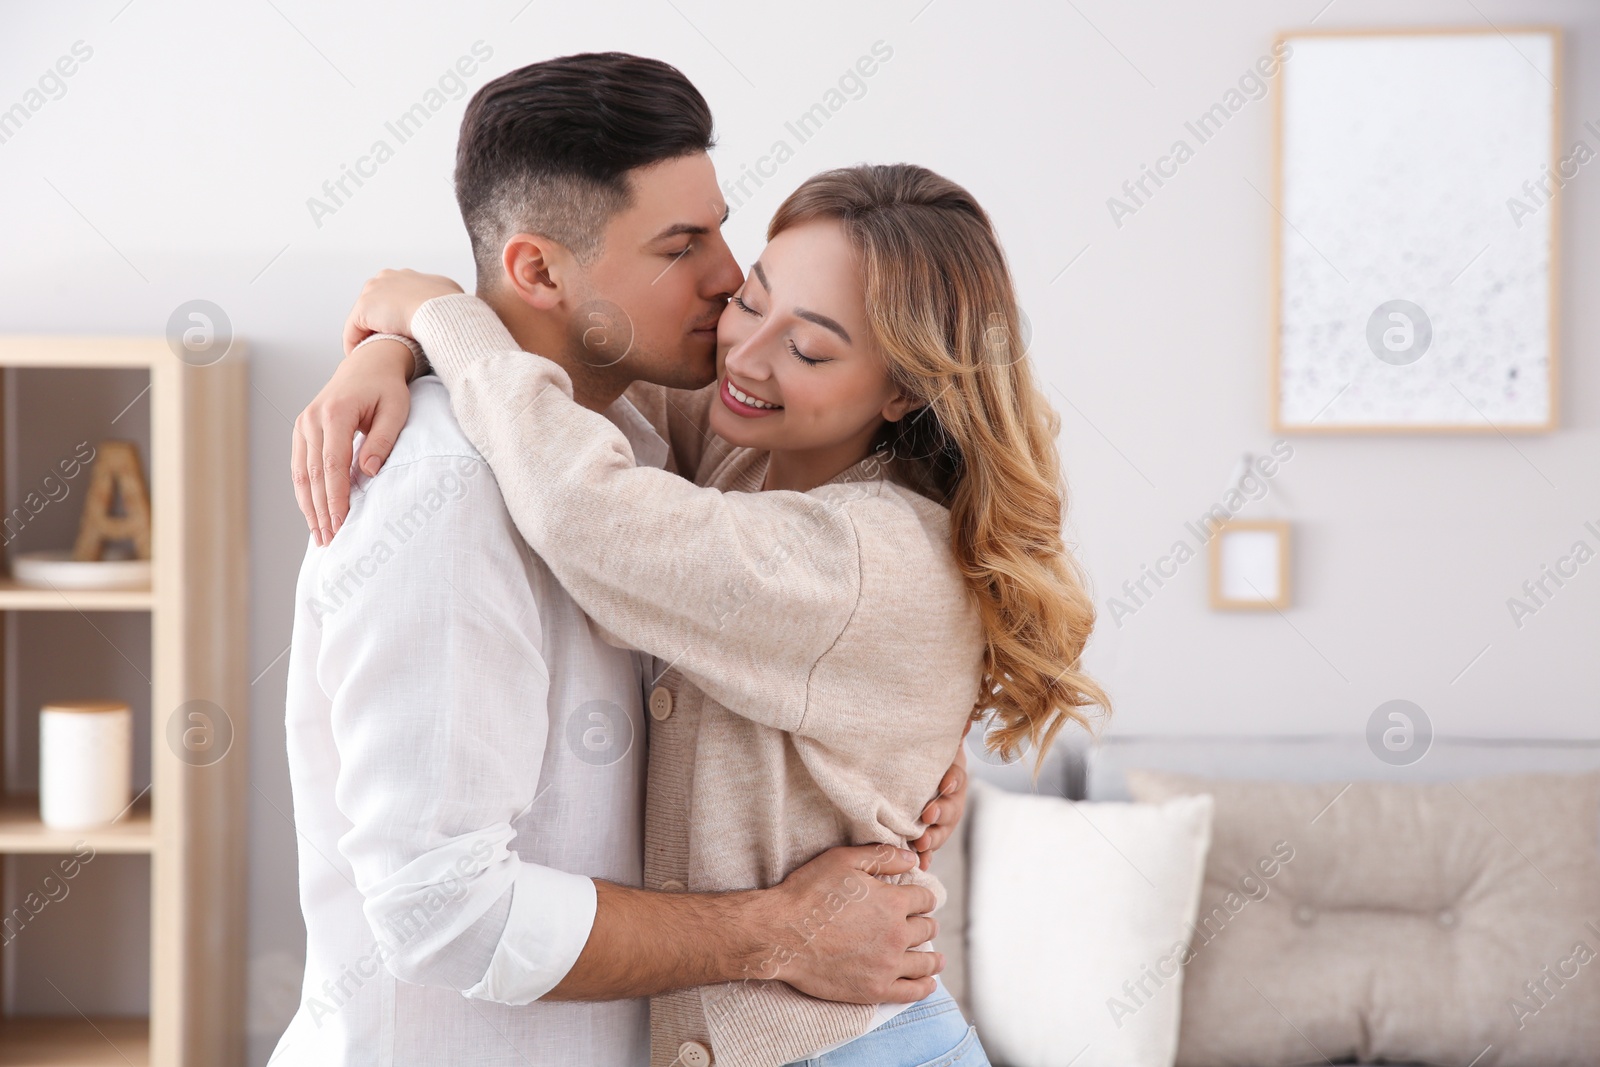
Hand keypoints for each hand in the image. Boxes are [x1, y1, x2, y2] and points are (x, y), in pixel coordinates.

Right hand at [291, 338, 414, 545]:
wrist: (367, 364)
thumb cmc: (387, 388)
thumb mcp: (396, 410)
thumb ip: (383, 441)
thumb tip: (368, 473)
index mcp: (335, 413)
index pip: (332, 464)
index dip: (335, 497)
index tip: (341, 523)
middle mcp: (312, 419)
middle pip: (314, 474)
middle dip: (321, 510)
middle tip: (330, 541)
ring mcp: (303, 424)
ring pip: (301, 474)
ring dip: (310, 507)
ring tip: (320, 536)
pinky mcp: (302, 431)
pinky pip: (300, 467)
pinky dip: (306, 492)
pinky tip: (314, 514)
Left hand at [342, 268, 463, 354]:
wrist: (441, 310)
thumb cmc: (452, 306)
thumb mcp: (454, 294)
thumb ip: (447, 298)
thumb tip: (456, 305)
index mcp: (406, 276)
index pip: (395, 295)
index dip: (397, 315)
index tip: (401, 333)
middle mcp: (387, 277)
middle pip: (376, 304)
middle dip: (380, 323)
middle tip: (386, 344)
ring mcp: (373, 291)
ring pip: (364, 317)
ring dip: (367, 334)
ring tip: (372, 354)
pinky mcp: (363, 309)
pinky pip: (354, 330)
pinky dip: (355, 344)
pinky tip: (360, 358)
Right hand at [756, 843, 941, 1003]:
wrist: (781, 935)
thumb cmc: (808, 893)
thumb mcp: (844, 860)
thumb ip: (882, 856)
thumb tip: (913, 858)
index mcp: (893, 902)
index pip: (925, 899)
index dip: (922, 897)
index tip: (918, 901)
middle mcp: (897, 934)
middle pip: (927, 928)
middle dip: (926, 923)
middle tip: (921, 925)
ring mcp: (888, 965)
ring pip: (925, 960)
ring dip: (933, 956)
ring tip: (935, 957)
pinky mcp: (875, 989)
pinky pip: (913, 991)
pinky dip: (925, 986)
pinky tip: (928, 981)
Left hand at [911, 719, 970, 870]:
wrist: (917, 779)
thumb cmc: (927, 760)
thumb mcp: (937, 746)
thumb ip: (949, 736)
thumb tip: (964, 720)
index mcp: (953, 778)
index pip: (957, 779)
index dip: (952, 780)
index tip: (944, 783)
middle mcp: (951, 802)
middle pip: (951, 810)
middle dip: (941, 813)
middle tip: (928, 814)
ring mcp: (941, 822)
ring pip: (941, 832)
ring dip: (932, 839)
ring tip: (921, 842)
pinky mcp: (929, 836)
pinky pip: (929, 850)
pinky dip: (926, 858)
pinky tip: (922, 866)